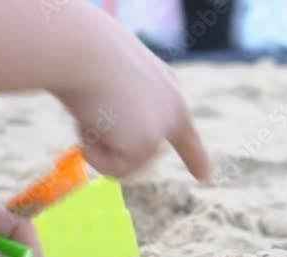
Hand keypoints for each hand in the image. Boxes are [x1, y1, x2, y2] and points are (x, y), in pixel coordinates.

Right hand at [54, 30, 209, 180]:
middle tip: (93, 108)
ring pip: (123, 165)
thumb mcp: (112, 82)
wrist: (82, 49)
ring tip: (95, 108)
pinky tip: (93, 122)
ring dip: (98, 145)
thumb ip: (121, 110)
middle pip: (139, 154)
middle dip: (109, 145)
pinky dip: (94, 154)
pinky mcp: (148, 143)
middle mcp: (173, 111)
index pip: (184, 133)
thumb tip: (106, 136)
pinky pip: (112, 170)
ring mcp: (163, 128)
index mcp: (166, 91)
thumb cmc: (85, 55)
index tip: (205, 177)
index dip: (194, 157)